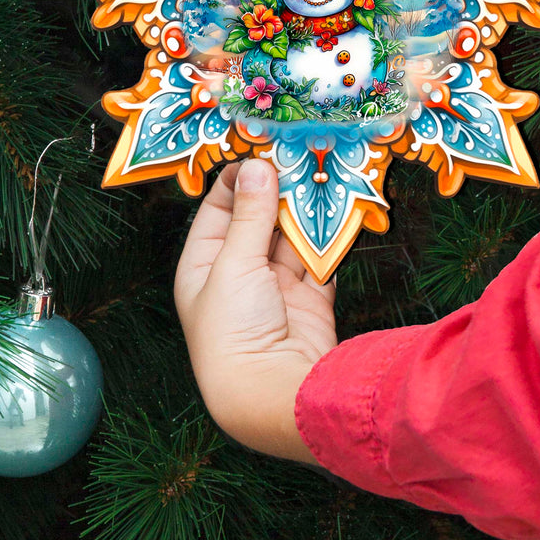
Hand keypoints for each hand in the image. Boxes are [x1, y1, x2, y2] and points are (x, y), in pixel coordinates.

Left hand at [174, 159, 336, 462]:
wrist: (275, 395)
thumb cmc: (234, 332)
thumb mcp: (234, 264)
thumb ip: (252, 214)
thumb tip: (257, 165)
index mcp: (204, 266)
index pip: (219, 209)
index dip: (238, 178)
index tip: (261, 145)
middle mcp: (238, 273)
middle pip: (258, 218)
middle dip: (277, 187)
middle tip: (298, 150)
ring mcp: (275, 286)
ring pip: (290, 233)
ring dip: (303, 207)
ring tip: (319, 170)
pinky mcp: (309, 297)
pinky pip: (318, 255)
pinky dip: (327, 234)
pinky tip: (335, 206)